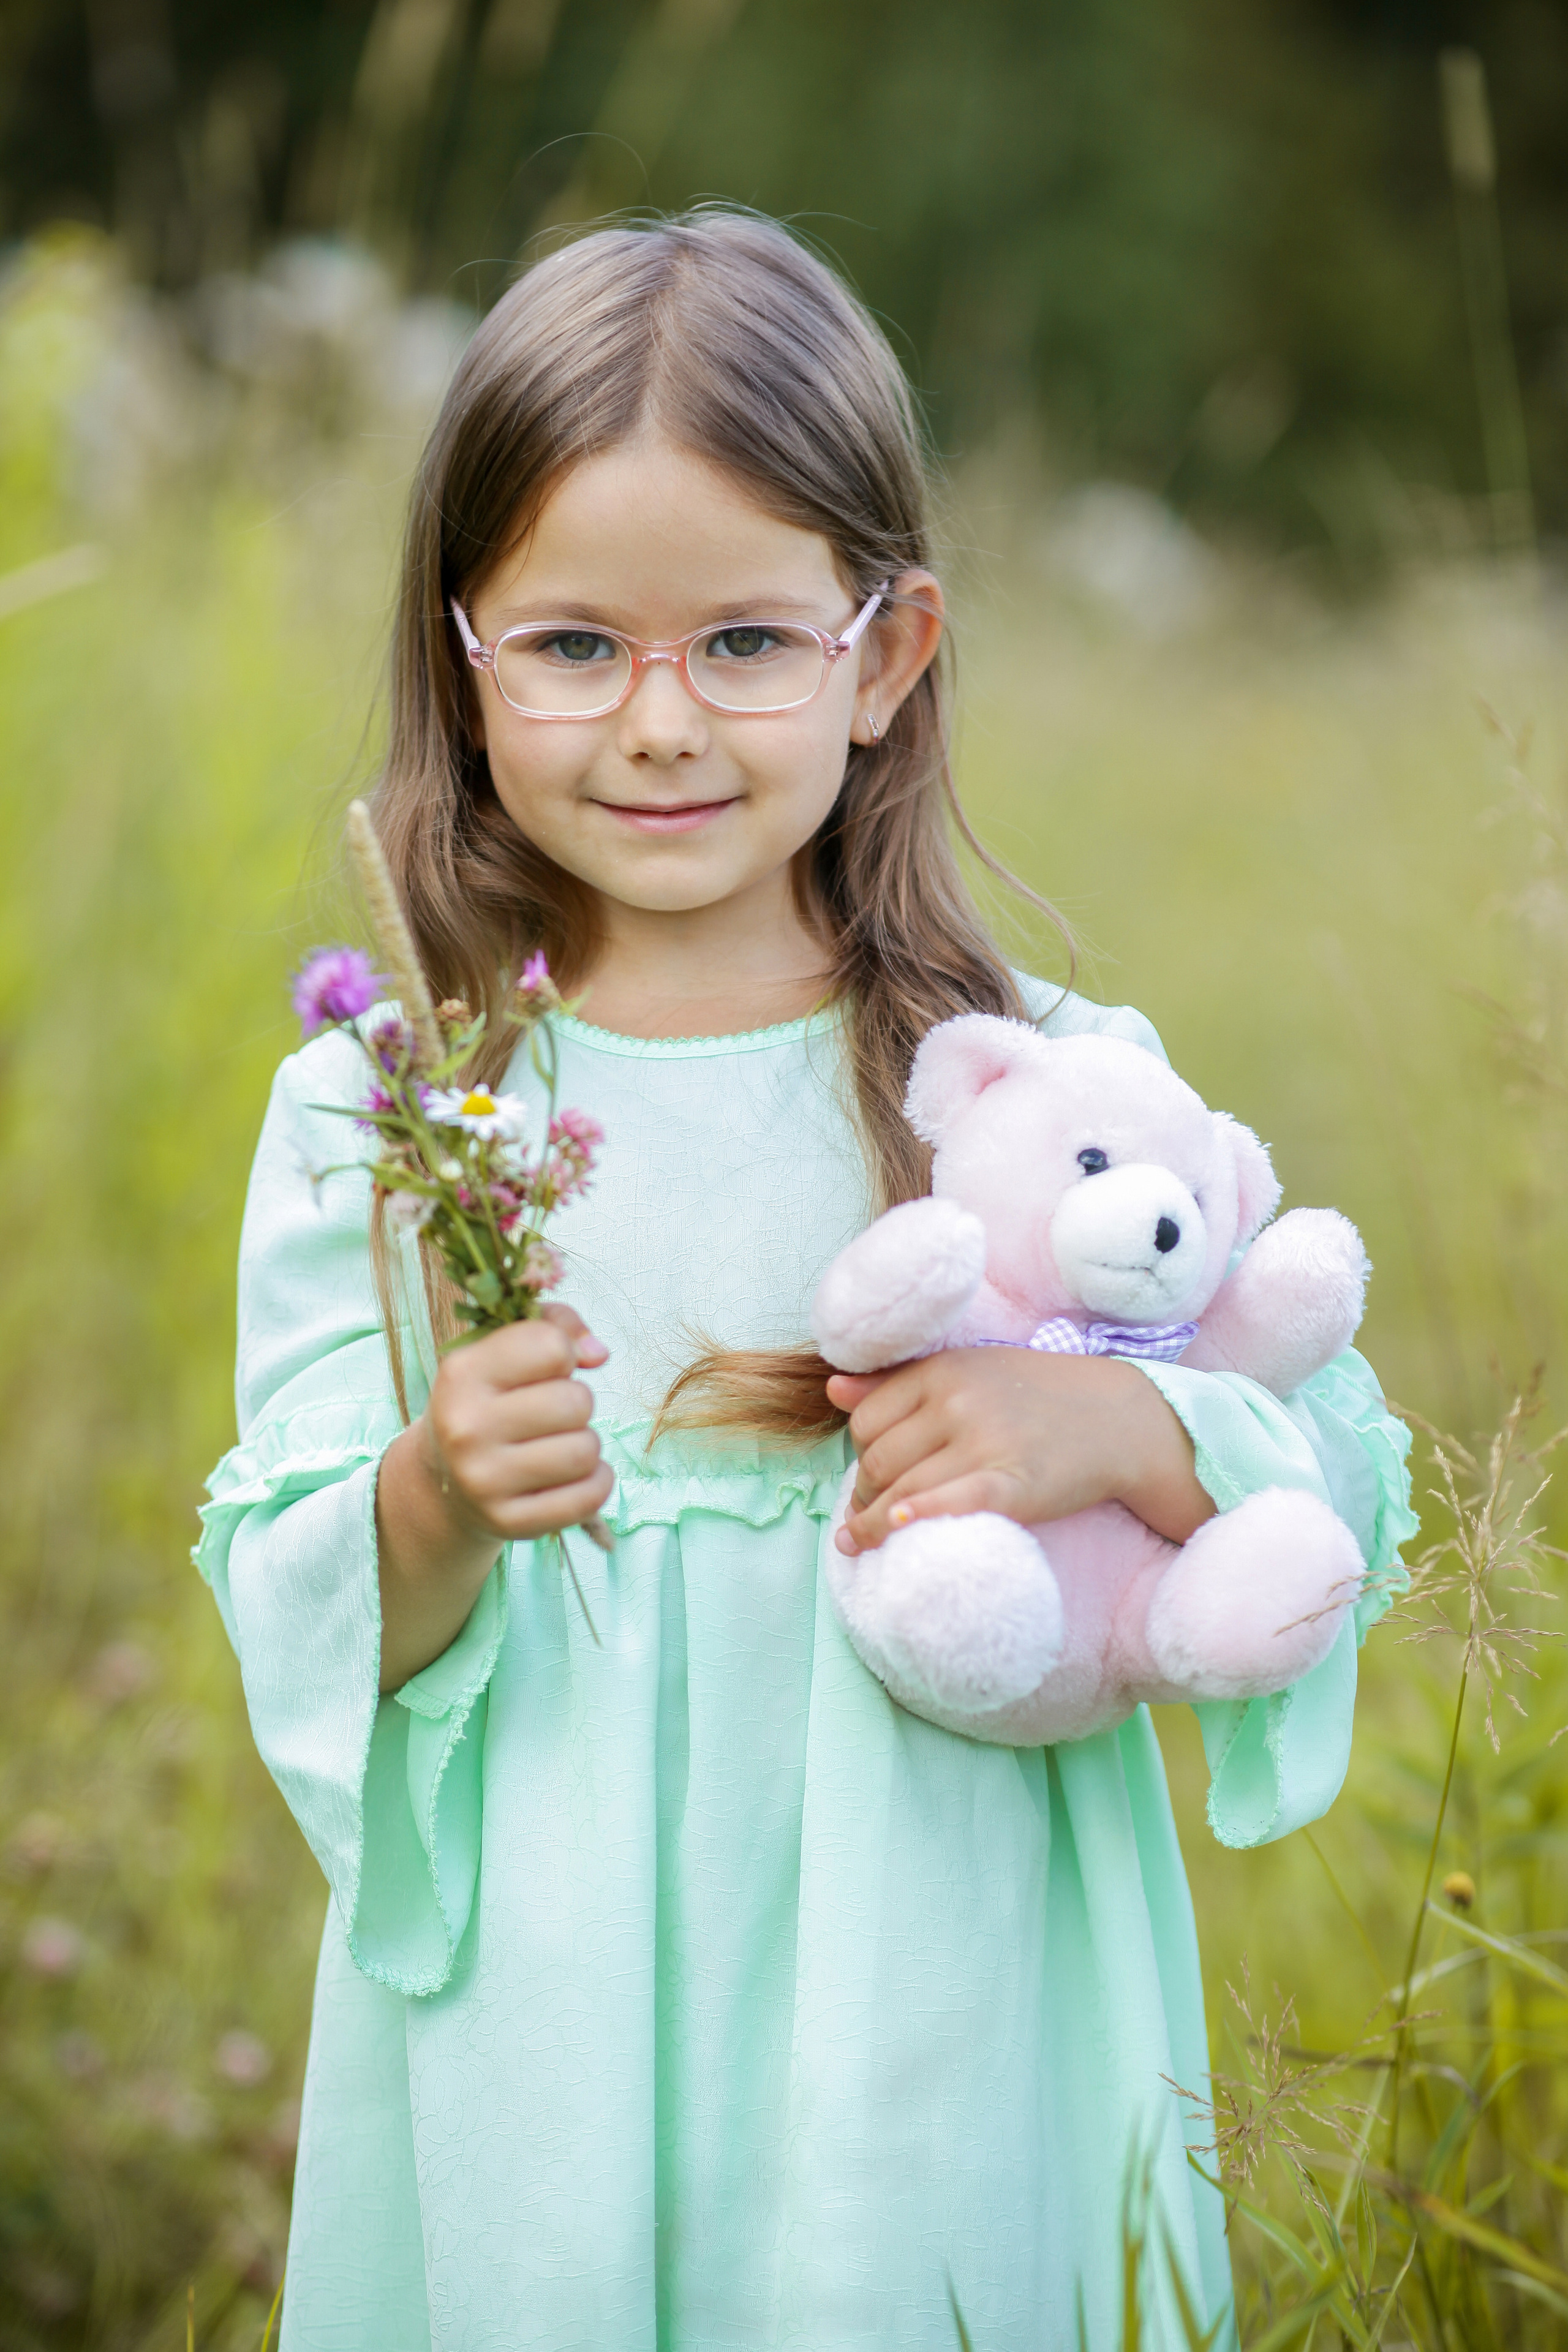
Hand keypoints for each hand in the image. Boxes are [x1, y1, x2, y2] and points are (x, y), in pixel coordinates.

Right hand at [375, 1304, 612, 1689]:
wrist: (445, 1480)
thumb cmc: (490, 1401)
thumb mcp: (503, 1350)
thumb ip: (555, 1326)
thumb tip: (598, 1353)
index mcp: (461, 1374)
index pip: (549, 1346)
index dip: (561, 1354)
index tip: (545, 1369)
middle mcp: (466, 1428)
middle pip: (576, 1402)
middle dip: (577, 1403)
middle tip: (551, 1414)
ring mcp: (484, 1482)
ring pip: (586, 1450)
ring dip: (585, 1444)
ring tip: (557, 1444)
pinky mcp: (509, 1523)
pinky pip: (590, 1496)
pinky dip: (596, 1481)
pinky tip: (571, 1475)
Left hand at [825, 1348, 1213, 1556]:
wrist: (1122, 1419)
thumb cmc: (1039, 1396)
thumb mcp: (969, 1369)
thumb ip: (899, 1382)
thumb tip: (833, 1389)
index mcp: (943, 1371)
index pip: (867, 1420)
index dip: (859, 1456)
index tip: (869, 1479)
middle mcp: (958, 1402)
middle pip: (879, 1459)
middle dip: (864, 1494)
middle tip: (868, 1516)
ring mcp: (985, 1442)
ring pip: (901, 1489)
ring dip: (875, 1522)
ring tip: (864, 1541)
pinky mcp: (1012, 1485)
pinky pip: (947, 1503)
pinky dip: (913, 1518)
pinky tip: (896, 1531)